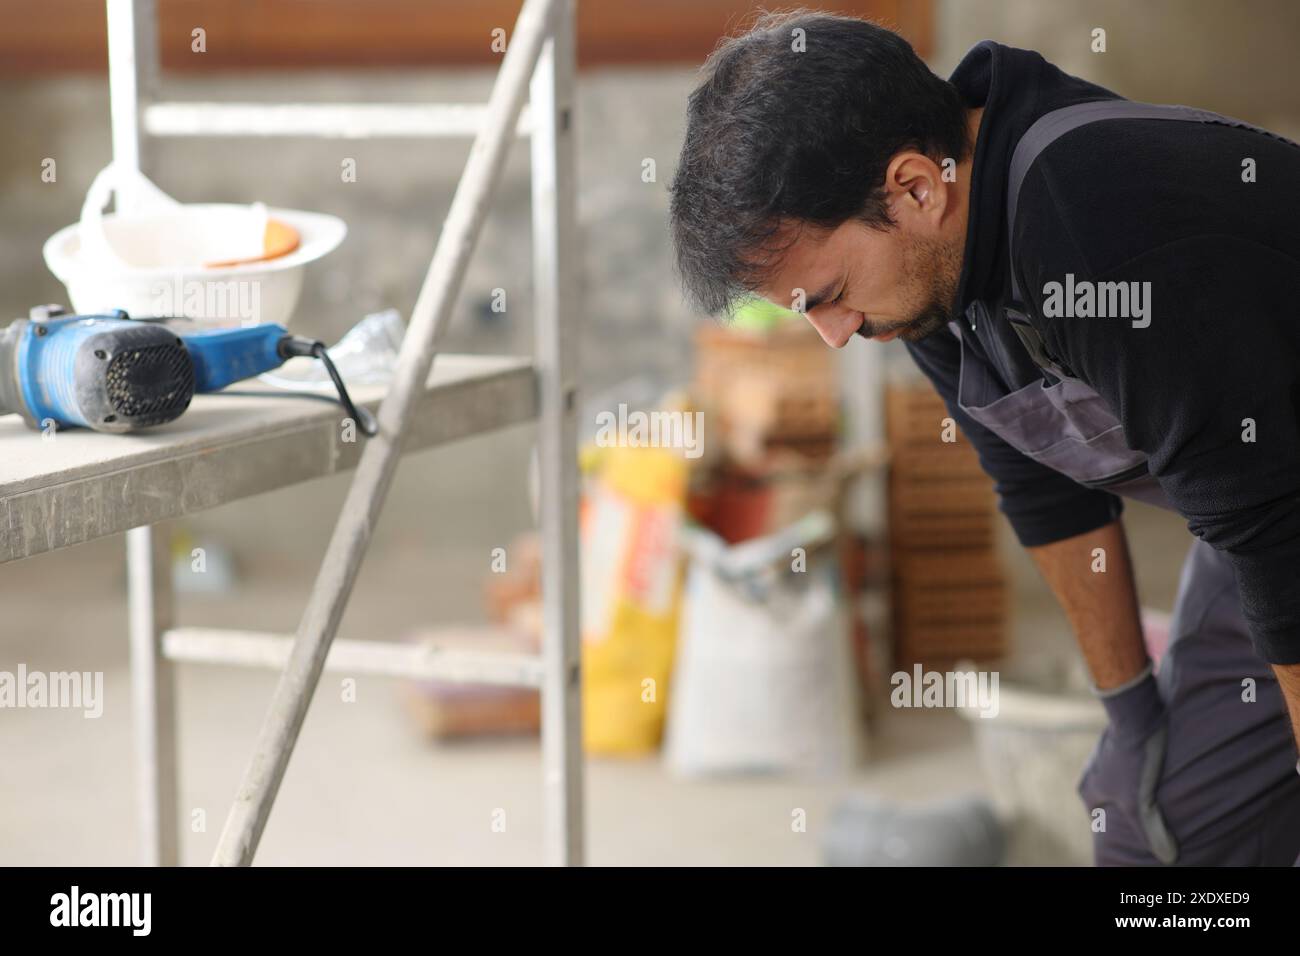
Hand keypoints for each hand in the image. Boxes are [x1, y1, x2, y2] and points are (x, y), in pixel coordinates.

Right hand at [1078, 664, 1178, 863]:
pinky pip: (1130, 766)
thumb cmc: (1134, 759)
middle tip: (1146, 822)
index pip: (1098, 821)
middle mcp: (1091, 773)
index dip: (1113, 833)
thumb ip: (1151, 831)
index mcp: (1088, 790)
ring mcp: (1105, 756)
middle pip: (1110, 802)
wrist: (1138, 713)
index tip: (1130, 839)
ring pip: (1121, 783)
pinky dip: (1141, 774)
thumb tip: (1167, 858)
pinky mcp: (1122, 744)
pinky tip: (1158, 776)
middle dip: (1125, 813)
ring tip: (1156, 800)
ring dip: (1134, 791)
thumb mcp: (1142, 802)